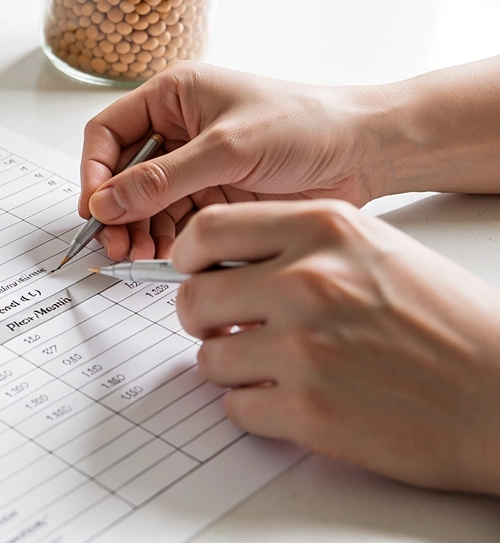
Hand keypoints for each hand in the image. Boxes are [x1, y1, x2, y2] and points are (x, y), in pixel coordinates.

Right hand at [79, 62, 383, 260]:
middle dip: (115, 210)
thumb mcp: (227, 149)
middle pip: (123, 173)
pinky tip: (165, 256)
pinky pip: (175, 220)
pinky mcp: (215, 194)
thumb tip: (108, 201)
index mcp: (173, 96)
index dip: (95, 171)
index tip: (95, 208)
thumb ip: (163, 179)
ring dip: (138, 230)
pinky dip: (165, 239)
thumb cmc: (307, 124)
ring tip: (138, 256)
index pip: (109, 132)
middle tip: (114, 245)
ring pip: (146, 202)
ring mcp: (196, 164)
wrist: (367, 150)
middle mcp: (178, 128)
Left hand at [173, 199, 499, 494]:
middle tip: (226, 328)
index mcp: (325, 229)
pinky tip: (294, 400)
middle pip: (194, 298)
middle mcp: (308, 281)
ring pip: (209, 358)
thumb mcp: (376, 249)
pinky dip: (255, 409)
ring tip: (277, 368)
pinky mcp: (309, 410)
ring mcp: (305, 347)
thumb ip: (300, 246)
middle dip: (203, 319)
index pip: (207, 231)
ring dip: (233, 368)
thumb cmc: (451, 325)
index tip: (192, 272)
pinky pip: (236, 407)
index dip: (188, 258)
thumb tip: (226, 260)